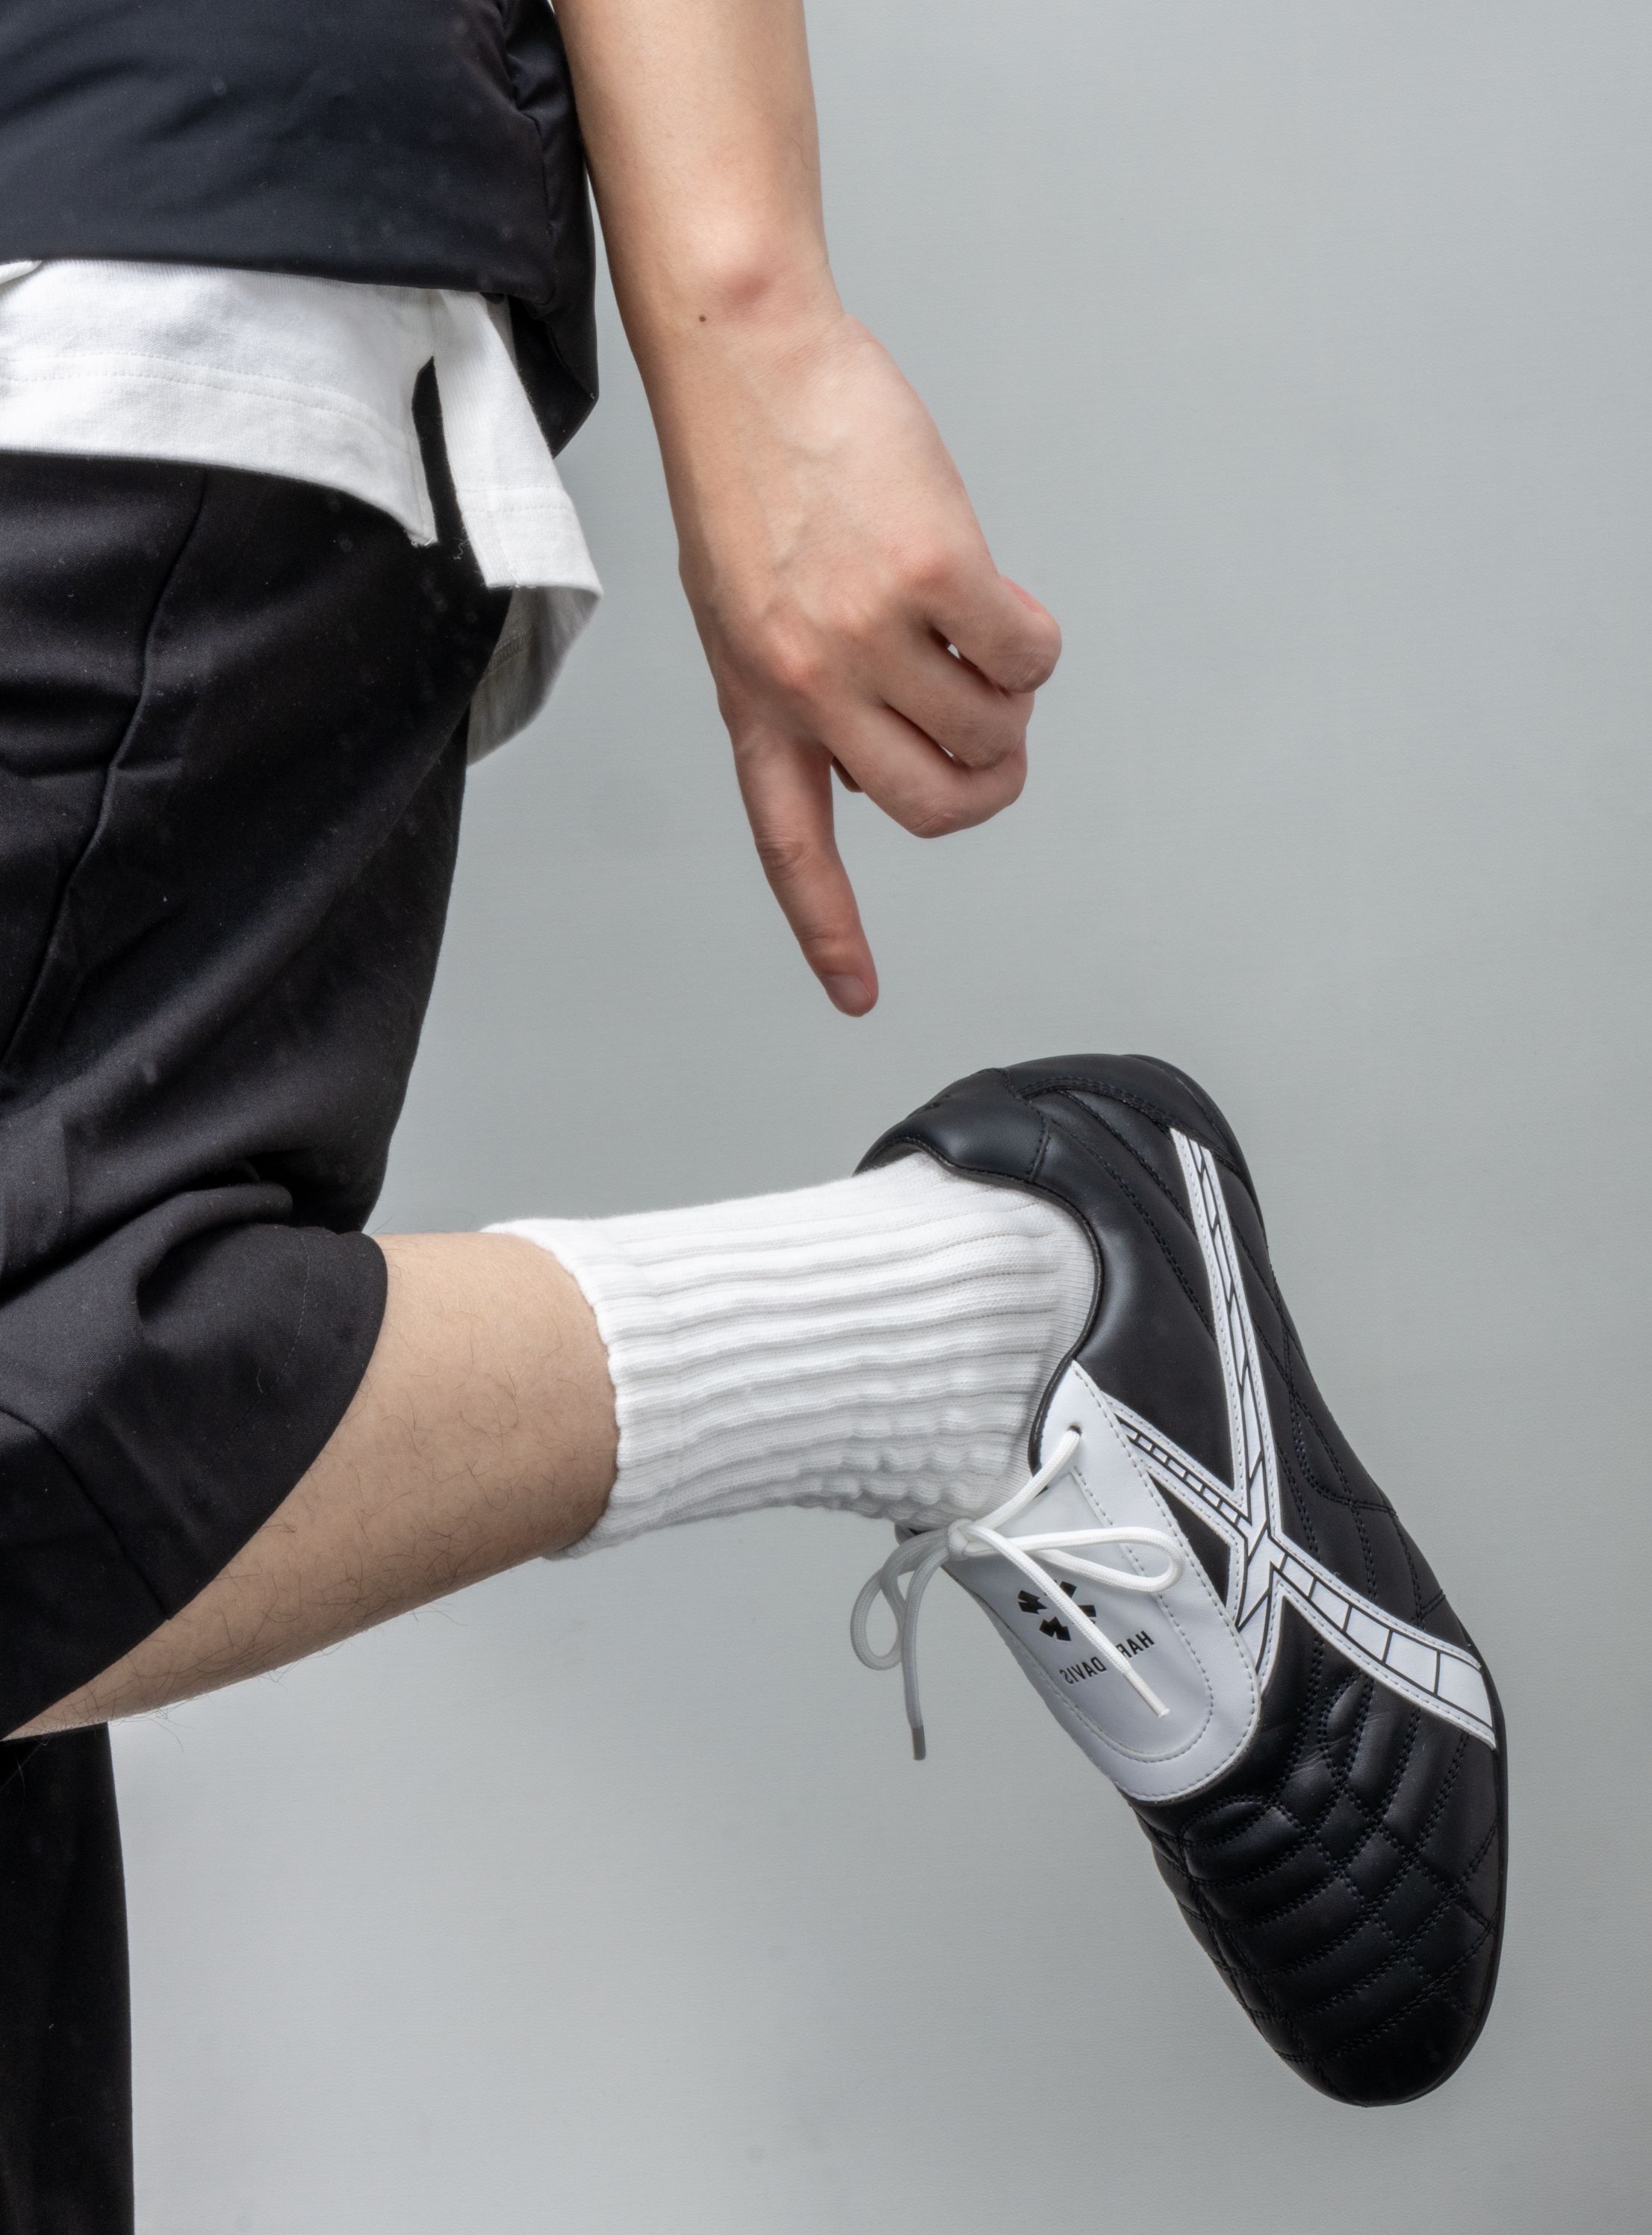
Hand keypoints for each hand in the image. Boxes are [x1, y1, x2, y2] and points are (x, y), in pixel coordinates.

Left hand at [661, 307, 1060, 1013]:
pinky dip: (1033, 639)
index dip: (829, 929)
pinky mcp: (932, 574)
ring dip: (1010, 698)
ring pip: (991, 731)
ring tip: (973, 630)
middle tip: (998, 743)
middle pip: (930, 807)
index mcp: (754, 703)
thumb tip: (869, 774)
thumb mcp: (740, 611)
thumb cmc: (749, 472)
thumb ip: (797, 696)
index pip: (791, 845)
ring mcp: (867, 635)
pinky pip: (1028, 656)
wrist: (745, 355)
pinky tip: (993, 594)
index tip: (857, 998)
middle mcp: (806, 686)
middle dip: (986, 786)